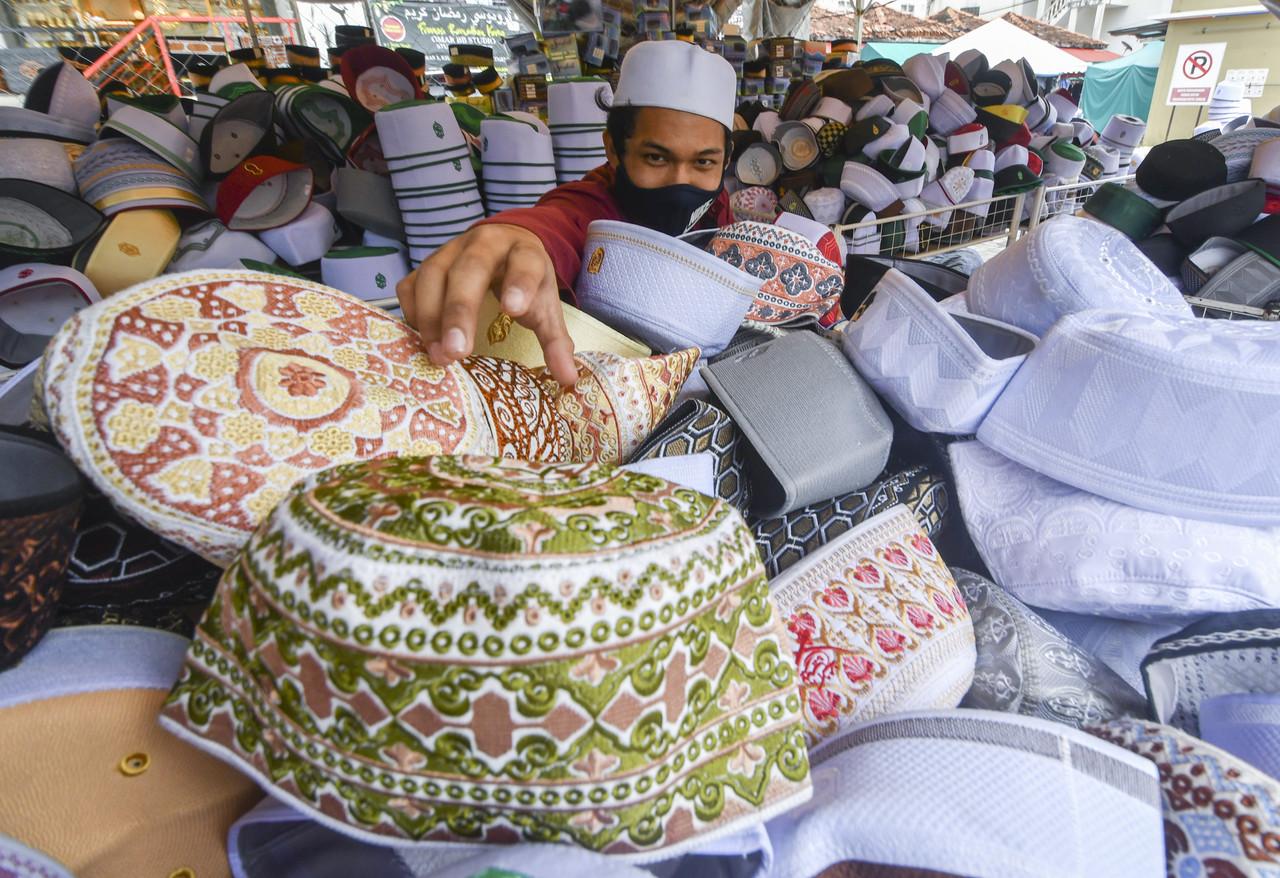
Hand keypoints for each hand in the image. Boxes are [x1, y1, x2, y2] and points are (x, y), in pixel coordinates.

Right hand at [395, 223, 578, 385]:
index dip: (519, 283)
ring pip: (433, 276)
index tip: (513, 310)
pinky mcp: (426, 265)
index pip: (524, 263)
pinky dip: (412, 313)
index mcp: (523, 251)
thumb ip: (555, 341)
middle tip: (458, 352)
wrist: (504, 247)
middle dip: (460, 310)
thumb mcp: (546, 306)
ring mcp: (450, 251)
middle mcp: (484, 244)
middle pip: (469, 270)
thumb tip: (568, 380)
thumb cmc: (525, 283)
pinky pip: (411, 285)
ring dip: (431, 317)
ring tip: (439, 356)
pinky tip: (421, 340)